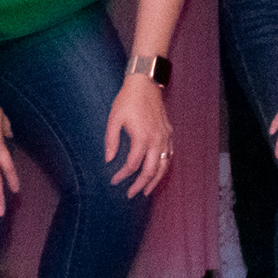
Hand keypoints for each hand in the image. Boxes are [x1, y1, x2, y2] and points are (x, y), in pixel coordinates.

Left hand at [104, 77, 173, 193]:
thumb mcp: (114, 118)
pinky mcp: (168, 132)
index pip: (132, 165)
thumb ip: (111, 141)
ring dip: (155, 180)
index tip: (114, 180)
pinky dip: (164, 165)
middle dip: (140, 185)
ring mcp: (164, 137)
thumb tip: (108, 159)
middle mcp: (156, 140)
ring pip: (163, 165)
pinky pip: (169, 154)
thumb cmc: (128, 99)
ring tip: (147, 191)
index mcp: (141, 138)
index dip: (122, 175)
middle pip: (150, 170)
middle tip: (131, 194)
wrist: (145, 83)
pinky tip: (159, 170)